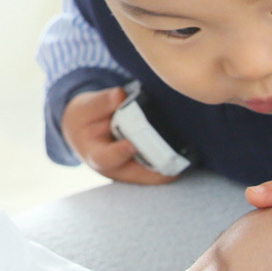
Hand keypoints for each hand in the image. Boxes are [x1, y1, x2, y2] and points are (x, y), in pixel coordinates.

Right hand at [62, 87, 177, 184]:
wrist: (84, 132)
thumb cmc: (84, 120)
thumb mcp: (85, 107)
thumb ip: (102, 102)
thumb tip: (120, 95)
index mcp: (96, 155)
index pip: (108, 158)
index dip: (120, 152)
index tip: (132, 144)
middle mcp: (115, 169)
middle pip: (138, 172)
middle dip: (156, 164)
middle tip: (176, 154)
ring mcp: (130, 171)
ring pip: (152, 175)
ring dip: (169, 166)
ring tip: (187, 155)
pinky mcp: (143, 167)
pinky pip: (160, 169)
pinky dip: (172, 161)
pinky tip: (187, 152)